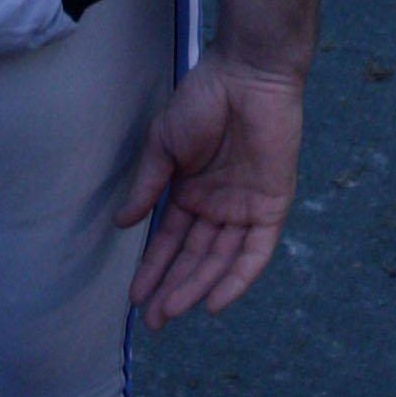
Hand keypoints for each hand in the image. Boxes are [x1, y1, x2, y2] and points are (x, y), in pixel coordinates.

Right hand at [117, 52, 305, 327]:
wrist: (247, 75)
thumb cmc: (203, 100)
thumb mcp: (163, 145)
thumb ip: (148, 186)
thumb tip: (122, 223)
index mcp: (191, 192)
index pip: (170, 241)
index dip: (153, 269)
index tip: (134, 298)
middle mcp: (218, 206)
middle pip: (195, 258)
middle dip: (172, 288)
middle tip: (153, 321)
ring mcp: (246, 207)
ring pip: (221, 260)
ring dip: (197, 287)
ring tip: (173, 312)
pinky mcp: (273, 205)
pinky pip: (257, 251)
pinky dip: (238, 277)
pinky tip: (216, 301)